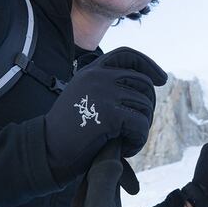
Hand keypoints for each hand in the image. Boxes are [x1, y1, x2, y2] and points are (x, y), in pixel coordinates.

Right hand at [44, 47, 166, 183]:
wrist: (46, 151)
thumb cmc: (68, 131)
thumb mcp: (85, 97)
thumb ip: (108, 87)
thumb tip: (146, 86)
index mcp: (91, 71)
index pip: (127, 55)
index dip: (148, 65)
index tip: (161, 79)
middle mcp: (98, 77)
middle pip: (143, 82)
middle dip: (148, 106)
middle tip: (138, 127)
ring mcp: (103, 93)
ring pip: (145, 105)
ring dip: (142, 127)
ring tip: (126, 140)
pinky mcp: (109, 114)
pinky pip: (140, 125)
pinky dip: (138, 140)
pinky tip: (125, 148)